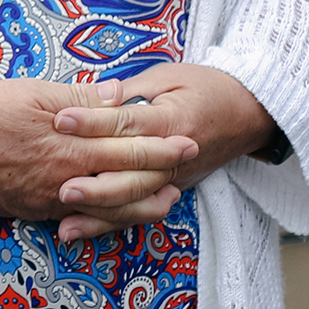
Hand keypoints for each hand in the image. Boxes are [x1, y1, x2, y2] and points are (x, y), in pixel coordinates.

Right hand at [0, 79, 196, 238]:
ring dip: (143, 204)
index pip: (127, 147)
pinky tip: (117, 214)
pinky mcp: (32, 209)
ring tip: (168, 199)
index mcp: (69, 145)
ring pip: (110, 207)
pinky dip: (106, 218)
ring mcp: (50, 199)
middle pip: (127, 180)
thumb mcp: (30, 92)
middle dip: (162, 173)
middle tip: (190, 165)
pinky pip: (80, 218)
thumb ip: (78, 97)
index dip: (161, 146)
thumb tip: (118, 95)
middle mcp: (66, 177)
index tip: (188, 142)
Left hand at [52, 64, 278, 237]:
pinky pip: (138, 211)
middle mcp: (174, 156)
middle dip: (96, 184)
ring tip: (65, 218)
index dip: (93, 122)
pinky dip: (109, 223)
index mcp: (172, 121)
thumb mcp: (166, 78)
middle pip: (133, 174)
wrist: (248, 113)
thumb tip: (96, 95)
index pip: (128, 123)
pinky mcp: (169, 188)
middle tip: (61, 185)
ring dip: (100, 212)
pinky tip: (78, 231)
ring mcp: (174, 178)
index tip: (61, 121)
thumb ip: (131, 91)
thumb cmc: (201, 88)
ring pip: (136, 200)